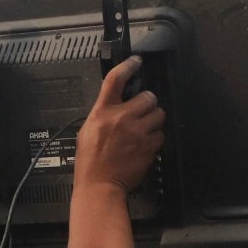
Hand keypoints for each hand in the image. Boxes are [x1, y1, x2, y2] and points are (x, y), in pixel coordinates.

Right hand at [73, 56, 163, 194]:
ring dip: (154, 119)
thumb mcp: (87, 130)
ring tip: (144, 129)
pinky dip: (155, 138)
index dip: (128, 66)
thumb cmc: (91, 161)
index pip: (115, 79)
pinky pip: (160, 134)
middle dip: (148, 102)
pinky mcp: (148, 146)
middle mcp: (121, 118)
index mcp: (102, 112)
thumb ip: (103, 114)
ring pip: (158, 114)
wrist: (99, 185)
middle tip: (143, 110)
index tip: (136, 61)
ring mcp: (137, 132)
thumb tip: (115, 105)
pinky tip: (144, 144)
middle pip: (148, 96)